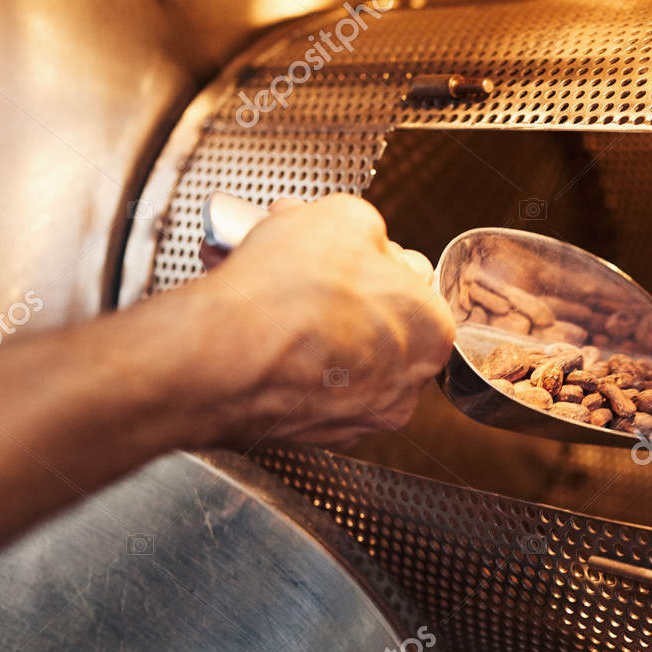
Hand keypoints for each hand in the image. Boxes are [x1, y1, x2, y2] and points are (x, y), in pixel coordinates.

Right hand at [185, 194, 452, 445]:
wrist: (220, 360)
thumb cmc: (287, 294)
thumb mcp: (345, 217)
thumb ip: (369, 229)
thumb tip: (360, 237)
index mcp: (431, 332)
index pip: (410, 282)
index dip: (366, 256)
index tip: (338, 249)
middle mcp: (405, 384)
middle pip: (371, 317)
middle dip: (332, 286)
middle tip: (295, 262)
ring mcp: (360, 415)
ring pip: (335, 351)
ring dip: (302, 316)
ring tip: (263, 286)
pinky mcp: (316, 434)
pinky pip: (306, 383)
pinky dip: (285, 357)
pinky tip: (256, 328)